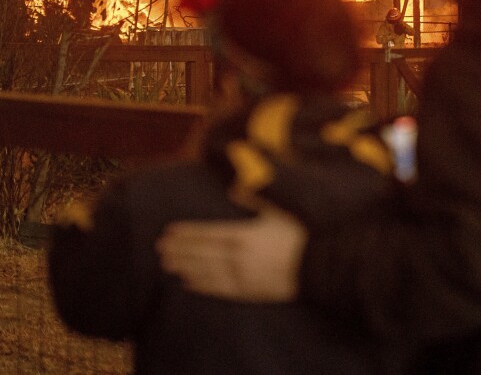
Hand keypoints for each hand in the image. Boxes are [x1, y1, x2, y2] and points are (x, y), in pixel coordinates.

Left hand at [156, 206, 307, 302]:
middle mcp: (238, 258)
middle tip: (160, 249)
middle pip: (201, 253)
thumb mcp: (280, 210)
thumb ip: (255, 199)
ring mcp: (243, 277)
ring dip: (185, 267)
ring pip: (206, 272)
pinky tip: (189, 284)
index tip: (169, 232)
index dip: (187, 233)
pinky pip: (221, 289)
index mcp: (244, 235)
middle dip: (180, 250)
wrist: (321, 266)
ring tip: (167, 265)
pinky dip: (203, 286)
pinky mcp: (251, 292)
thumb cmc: (302, 234)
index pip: (207, 234)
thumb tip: (235, 188)